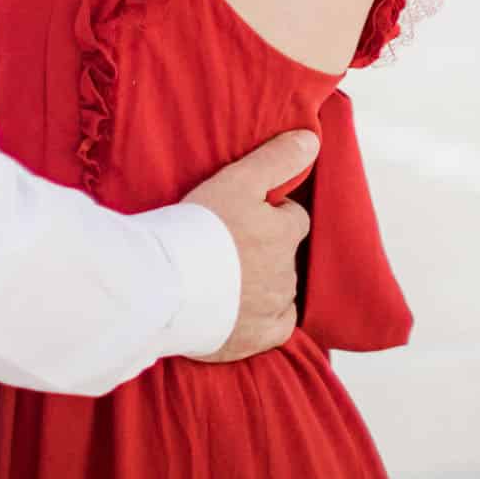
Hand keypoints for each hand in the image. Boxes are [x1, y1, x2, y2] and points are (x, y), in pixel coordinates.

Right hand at [183, 129, 315, 361]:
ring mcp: (274, 307)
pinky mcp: (259, 338)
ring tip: (226, 273)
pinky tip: (243, 308)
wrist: (167, 284)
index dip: (273, 213)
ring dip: (263, 280)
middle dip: (267, 248)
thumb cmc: (200, 226)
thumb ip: (276, 159)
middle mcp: (287, 272)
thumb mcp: (237, 179)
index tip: (246, 213)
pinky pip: (277, 326)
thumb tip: (312, 140)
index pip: (294, 218)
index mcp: (284, 232)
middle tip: (230, 243)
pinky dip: (265, 317)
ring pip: (280, 288)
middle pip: (286, 254)